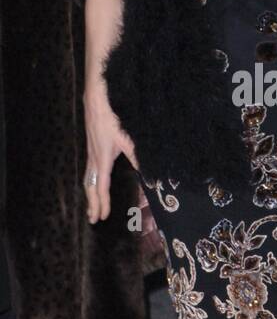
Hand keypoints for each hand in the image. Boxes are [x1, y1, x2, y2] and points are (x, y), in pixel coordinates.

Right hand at [84, 85, 138, 222]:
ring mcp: (90, 152)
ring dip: (89, 194)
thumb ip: (136, 157)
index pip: (101, 187)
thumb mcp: (127, 138)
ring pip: (87, 178)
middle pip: (90, 187)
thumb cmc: (112, 117)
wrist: (97, 98)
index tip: (103, 217)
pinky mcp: (91, 146)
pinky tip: (93, 182)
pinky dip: (90, 182)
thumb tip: (147, 173)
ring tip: (91, 206)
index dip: (102, 203)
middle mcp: (94, 158)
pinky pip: (88, 170)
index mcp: (102, 159)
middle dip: (92, 204)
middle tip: (93, 219)